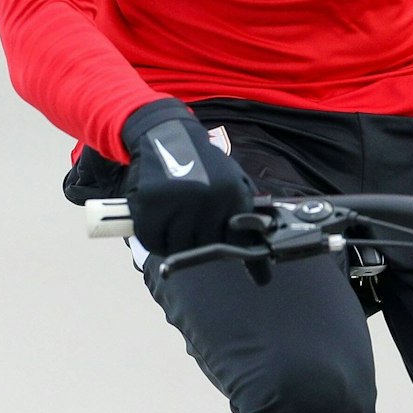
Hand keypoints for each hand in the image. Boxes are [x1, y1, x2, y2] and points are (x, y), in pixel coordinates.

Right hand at [121, 100, 253, 257]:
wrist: (165, 133)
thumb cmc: (200, 161)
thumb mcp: (230, 177)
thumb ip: (241, 206)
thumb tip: (258, 238)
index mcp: (231, 193)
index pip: (244, 239)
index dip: (253, 262)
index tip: (262, 278)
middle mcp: (207, 200)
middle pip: (209, 248)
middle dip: (204, 242)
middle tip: (194, 226)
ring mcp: (178, 204)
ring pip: (180, 248)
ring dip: (177, 241)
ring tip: (176, 219)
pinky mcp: (150, 206)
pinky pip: (154, 242)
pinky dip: (155, 237)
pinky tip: (159, 220)